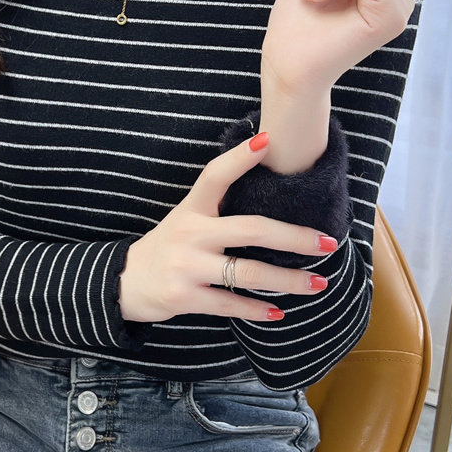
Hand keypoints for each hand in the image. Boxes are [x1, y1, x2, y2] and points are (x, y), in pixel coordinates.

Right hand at [117, 133, 338, 323]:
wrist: (125, 281)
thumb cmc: (169, 246)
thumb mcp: (186, 217)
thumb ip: (218, 206)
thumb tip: (270, 191)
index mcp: (192, 208)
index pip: (215, 175)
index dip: (239, 158)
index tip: (268, 139)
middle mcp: (190, 233)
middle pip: (251, 229)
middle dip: (294, 238)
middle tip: (327, 243)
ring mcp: (186, 266)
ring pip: (248, 272)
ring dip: (288, 281)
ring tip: (317, 284)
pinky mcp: (184, 296)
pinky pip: (231, 304)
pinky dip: (257, 310)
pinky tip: (278, 312)